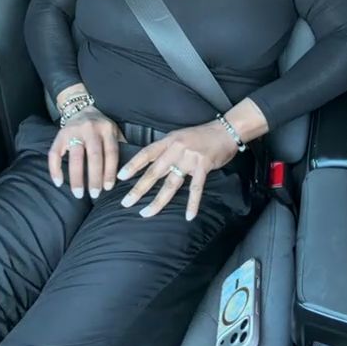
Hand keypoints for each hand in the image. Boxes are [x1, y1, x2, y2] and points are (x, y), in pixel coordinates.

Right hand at [49, 107, 125, 198]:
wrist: (80, 108)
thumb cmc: (100, 125)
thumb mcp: (114, 130)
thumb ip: (121, 145)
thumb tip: (129, 169)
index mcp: (106, 129)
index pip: (111, 152)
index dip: (110, 171)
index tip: (108, 188)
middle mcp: (90, 129)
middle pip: (94, 156)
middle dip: (95, 177)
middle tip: (95, 194)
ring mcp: (73, 132)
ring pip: (75, 157)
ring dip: (76, 178)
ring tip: (79, 193)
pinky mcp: (60, 135)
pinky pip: (55, 154)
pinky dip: (55, 169)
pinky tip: (59, 183)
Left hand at [116, 122, 239, 220]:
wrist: (226, 130)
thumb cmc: (202, 135)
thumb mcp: (179, 136)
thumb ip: (167, 149)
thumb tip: (152, 163)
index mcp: (168, 141)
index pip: (146, 154)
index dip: (132, 166)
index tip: (120, 178)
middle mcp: (176, 149)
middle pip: (154, 172)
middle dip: (139, 188)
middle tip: (126, 202)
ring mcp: (189, 158)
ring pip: (171, 183)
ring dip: (158, 201)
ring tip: (146, 213)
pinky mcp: (203, 166)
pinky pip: (196, 188)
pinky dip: (192, 203)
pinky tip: (189, 216)